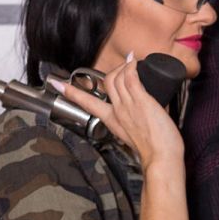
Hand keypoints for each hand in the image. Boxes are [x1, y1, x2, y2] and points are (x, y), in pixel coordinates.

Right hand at [51, 54, 184, 170]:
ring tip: (133, 64)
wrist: (160, 158)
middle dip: (112, 71)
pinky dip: (131, 66)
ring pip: (117, 77)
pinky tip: (135, 61)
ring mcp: (128, 105)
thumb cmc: (154, 151)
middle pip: (105, 82)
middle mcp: (117, 111)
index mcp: (112, 121)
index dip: (72, 93)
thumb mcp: (135, 136)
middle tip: (123, 67)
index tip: (58, 85)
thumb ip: (133, 123)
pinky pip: (131, 77)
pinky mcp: (141, 101)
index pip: (87, 103)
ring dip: (124, 66)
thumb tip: (142, 115)